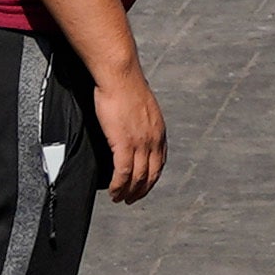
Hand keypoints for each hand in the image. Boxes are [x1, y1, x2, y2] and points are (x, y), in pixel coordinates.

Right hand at [94, 60, 167, 202]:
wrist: (120, 75)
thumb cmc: (125, 85)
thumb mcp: (141, 106)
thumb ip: (140, 121)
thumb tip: (132, 124)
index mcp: (159, 130)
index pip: (160, 162)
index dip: (152, 177)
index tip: (143, 185)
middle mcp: (154, 139)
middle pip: (152, 174)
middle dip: (142, 190)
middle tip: (131, 199)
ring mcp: (140, 142)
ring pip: (138, 177)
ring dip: (128, 192)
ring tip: (120, 198)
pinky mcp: (124, 143)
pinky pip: (123, 173)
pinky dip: (119, 186)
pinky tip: (114, 191)